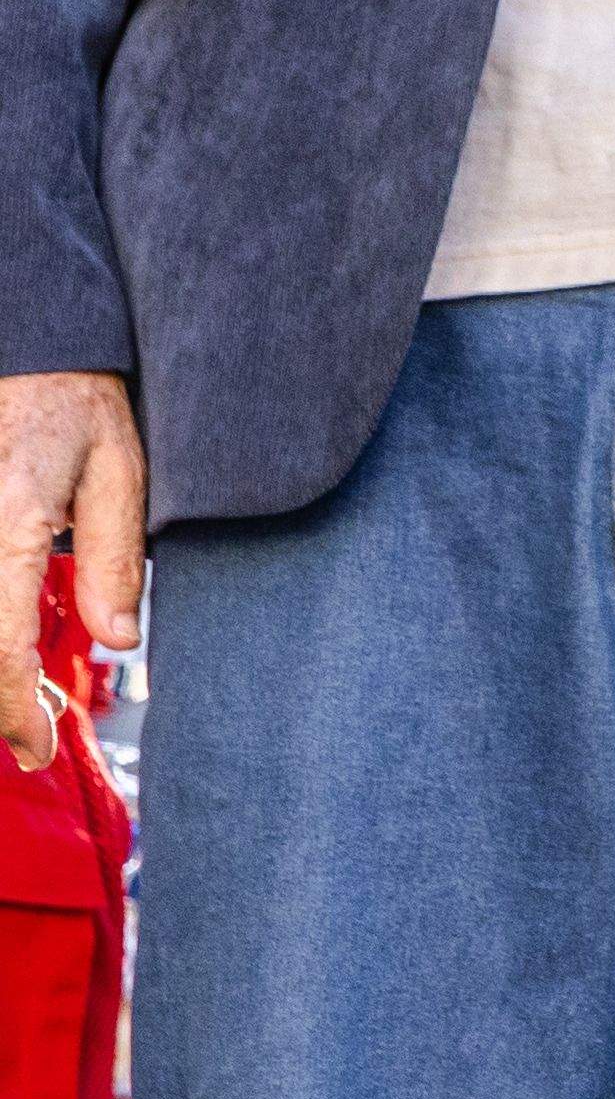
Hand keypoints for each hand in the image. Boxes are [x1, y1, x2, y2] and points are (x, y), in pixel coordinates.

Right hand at [0, 377, 138, 769]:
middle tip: (31, 737)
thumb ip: (112, 557)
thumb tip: (119, 639)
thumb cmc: (75, 403)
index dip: (13, 710)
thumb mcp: (117, 470)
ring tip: (19, 702)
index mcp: (7, 526)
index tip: (39, 750)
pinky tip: (5, 650)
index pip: (0, 647)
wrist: (24, 348)